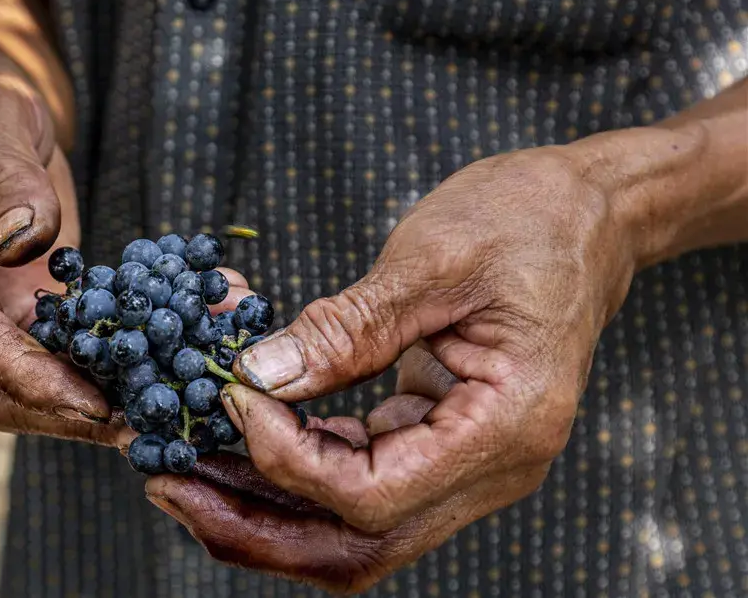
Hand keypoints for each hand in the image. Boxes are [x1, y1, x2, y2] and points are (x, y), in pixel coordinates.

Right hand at [0, 47, 122, 444]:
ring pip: (21, 380)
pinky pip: (50, 350)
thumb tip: (21, 242)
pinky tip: (159, 366)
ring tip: (160, 404)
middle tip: (139, 425)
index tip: (90, 403)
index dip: (26, 375)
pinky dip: (100, 365)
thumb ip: (2, 176)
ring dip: (88, 399)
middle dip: (62, 409)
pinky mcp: (10, 303)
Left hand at [141, 128, 697, 591]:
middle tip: (169, 487)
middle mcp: (492, 466)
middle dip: (256, 526)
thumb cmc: (529, 218)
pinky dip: (298, 463)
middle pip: (358, 544)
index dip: (289, 461)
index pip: (373, 494)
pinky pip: (360, 476)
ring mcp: (465, 457)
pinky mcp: (439, 435)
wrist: (586, 212)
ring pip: (352, 524)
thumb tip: (261, 377)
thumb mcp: (434, 260)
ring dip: (266, 502)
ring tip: (186, 464)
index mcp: (505, 426)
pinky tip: (247, 428)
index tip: (233, 400)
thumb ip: (348, 328)